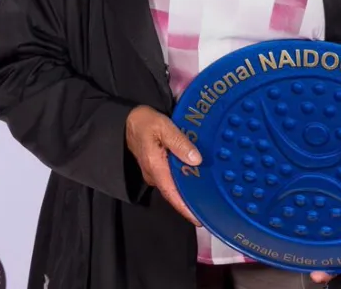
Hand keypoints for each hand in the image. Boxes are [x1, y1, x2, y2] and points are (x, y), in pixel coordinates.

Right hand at [124, 105, 200, 225]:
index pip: (172, 194)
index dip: (185, 208)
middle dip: (190, 205)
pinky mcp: (156, 169)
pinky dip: (183, 184)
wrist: (129, 121)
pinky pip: (171, 180)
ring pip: (173, 188)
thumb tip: (196, 160)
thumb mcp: (164, 127)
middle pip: (174, 195)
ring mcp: (154, 173)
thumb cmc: (146, 122)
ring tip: (207, 199)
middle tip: (210, 211)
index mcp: (156, 167)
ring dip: (187, 195)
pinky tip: (195, 181)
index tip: (199, 219)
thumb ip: (180, 143)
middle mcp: (154, 175)